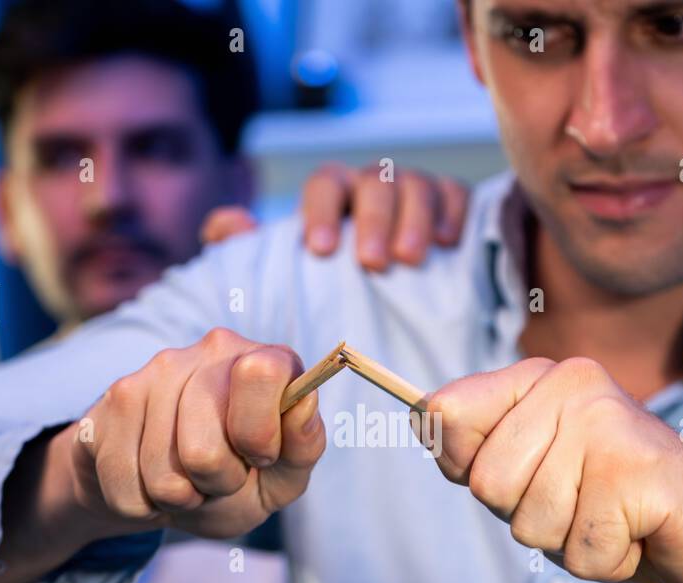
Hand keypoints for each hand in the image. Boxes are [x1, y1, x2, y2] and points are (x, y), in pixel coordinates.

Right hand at [63, 327, 325, 541]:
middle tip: (219, 475)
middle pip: (203, 450)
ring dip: (177, 496)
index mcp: (266, 360)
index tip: (259, 456)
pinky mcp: (110, 401)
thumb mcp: (281, 478)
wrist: (160, 493)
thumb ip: (302, 447)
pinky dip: (140, 503)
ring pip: (161, 473)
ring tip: (185, 478)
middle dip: (215, 483)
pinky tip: (148, 481)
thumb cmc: (235, 481)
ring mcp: (153, 371)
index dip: (259, 436)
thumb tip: (303, 402)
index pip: (261, 374)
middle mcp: (209, 350)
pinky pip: (123, 482)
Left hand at [199, 163, 469, 270]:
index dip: (321, 211)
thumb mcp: (279, 269)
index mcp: (332, 194)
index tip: (319, 251)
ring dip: (413, 219)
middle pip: (375, 182)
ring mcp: (413, 192)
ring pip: (416, 184)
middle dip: (373, 219)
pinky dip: (452, 212)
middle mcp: (372, 186)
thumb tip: (227, 225)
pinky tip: (447, 242)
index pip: (325, 183)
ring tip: (410, 259)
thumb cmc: (324, 283)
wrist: (380, 301)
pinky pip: (455, 194)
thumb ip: (243, 248)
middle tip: (372, 262)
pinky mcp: (449, 205)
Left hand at [423, 357, 682, 582]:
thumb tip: (422, 415)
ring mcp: (604, 422)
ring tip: (614, 517)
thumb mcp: (533, 477)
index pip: (445, 417)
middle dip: (530, 517)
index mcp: (539, 378)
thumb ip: (476, 449)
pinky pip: (579, 548)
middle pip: (486, 484)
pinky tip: (639, 532)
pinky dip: (607, 559)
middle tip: (587, 504)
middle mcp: (571, 384)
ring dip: (570, 542)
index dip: (472, 468)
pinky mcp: (634, 468)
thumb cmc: (619, 508)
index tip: (532, 473)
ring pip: (530, 521)